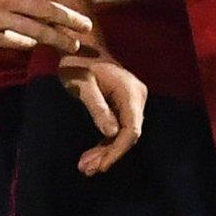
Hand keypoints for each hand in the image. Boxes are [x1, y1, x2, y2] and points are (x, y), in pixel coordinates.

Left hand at [60, 48, 145, 174]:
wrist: (81, 46)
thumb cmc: (79, 61)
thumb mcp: (83, 84)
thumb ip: (97, 107)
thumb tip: (111, 133)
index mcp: (130, 92)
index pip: (131, 129)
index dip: (118, 150)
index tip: (101, 166)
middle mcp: (137, 97)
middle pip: (128, 134)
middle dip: (109, 154)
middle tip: (86, 169)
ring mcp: (131, 102)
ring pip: (123, 134)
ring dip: (105, 152)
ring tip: (85, 167)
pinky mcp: (123, 106)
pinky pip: (118, 128)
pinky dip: (105, 143)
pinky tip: (91, 157)